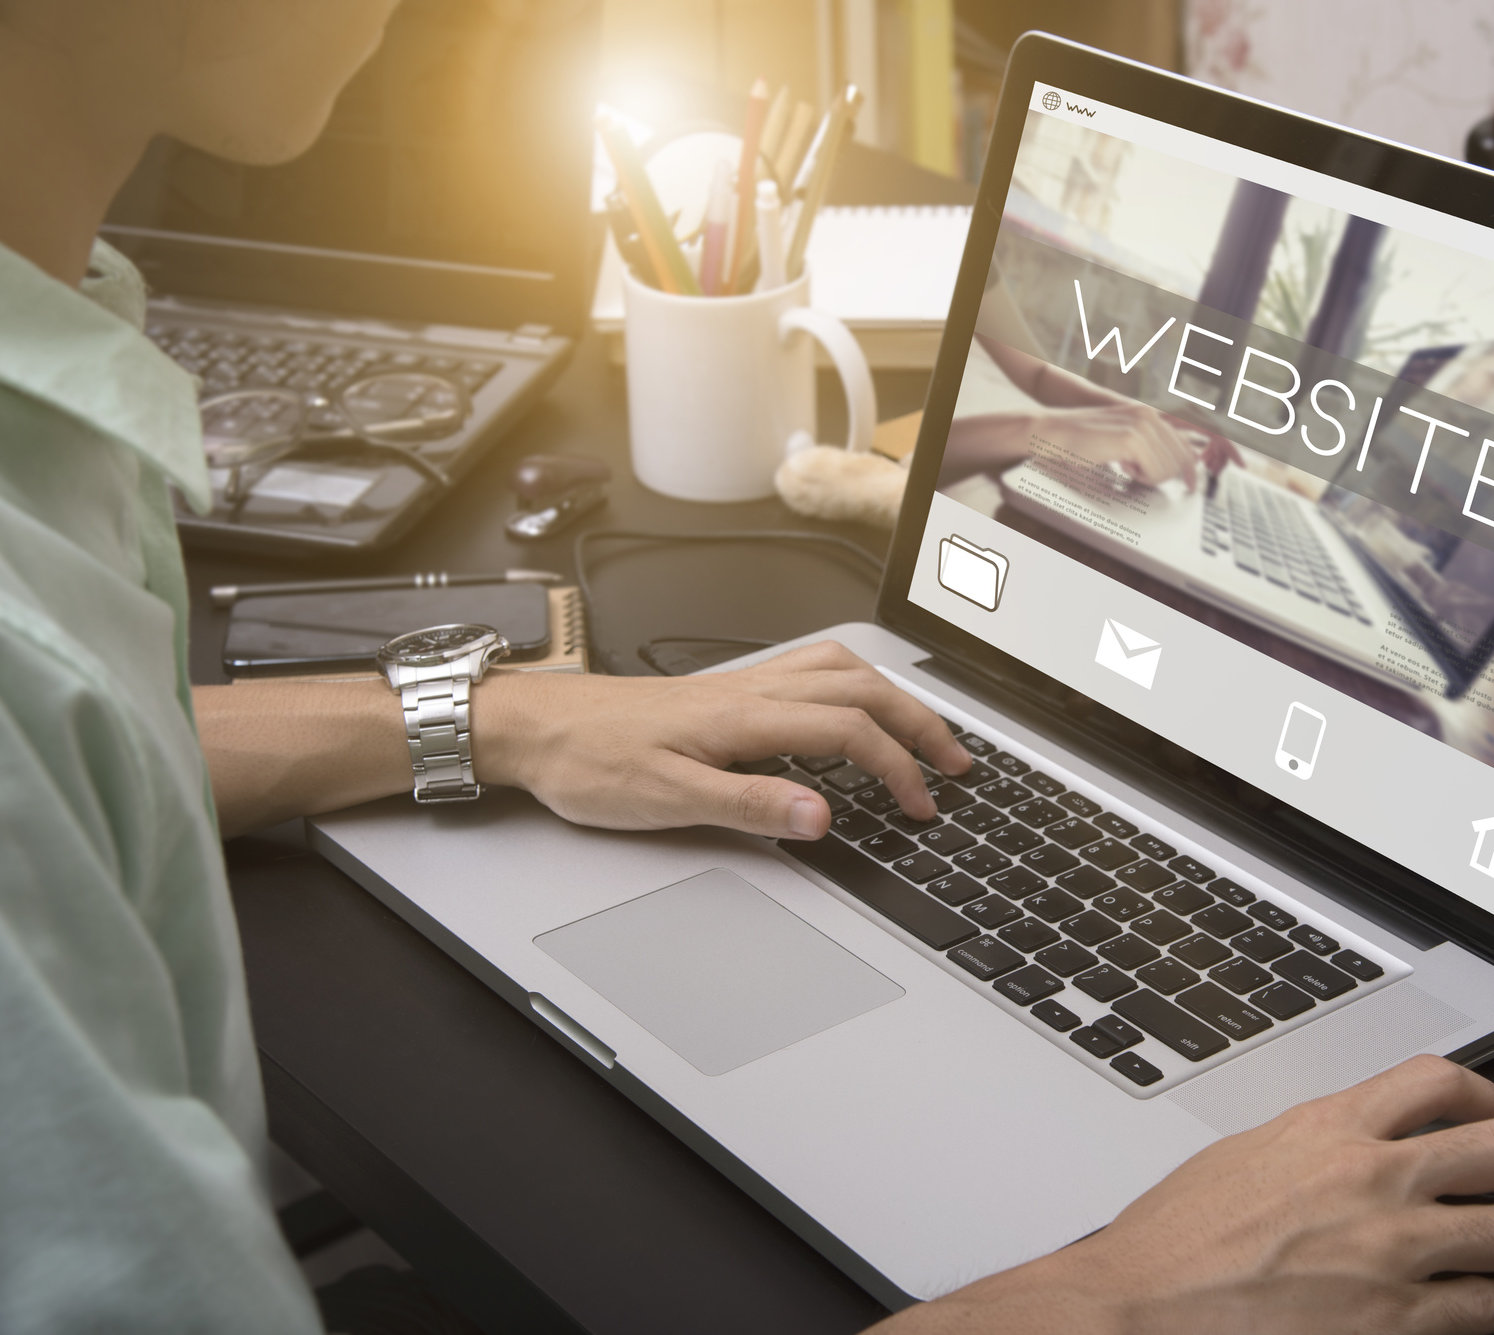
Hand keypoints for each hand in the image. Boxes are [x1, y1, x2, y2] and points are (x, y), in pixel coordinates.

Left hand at [477, 641, 969, 836]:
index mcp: (747, 718)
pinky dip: (854, 682)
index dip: (899, 769)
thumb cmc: (590, 762)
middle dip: (920, 725)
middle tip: (957, 765)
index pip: (851, 732)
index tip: (923, 807)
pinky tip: (854, 702)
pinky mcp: (728, 690)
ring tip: (924, 731)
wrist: (536, 728)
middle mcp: (753, 690)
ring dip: (894, 698)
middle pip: (863, 690)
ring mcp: (743, 684)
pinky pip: (812, 668)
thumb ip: (751, 805)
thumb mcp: (667, 799)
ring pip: (842, 670)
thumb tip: (822, 815)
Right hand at [880, 1056, 1493, 1334]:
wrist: (1140, 1303)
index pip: (1440, 1083)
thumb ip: (1317, 1144)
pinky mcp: (1392, 1319)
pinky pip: (1487, 1305)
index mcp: (1331, 1126)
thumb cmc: (1176, 1238)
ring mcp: (1389, 1250)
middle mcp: (1371, 1177)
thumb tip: (1363, 1143)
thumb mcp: (1247, 1154)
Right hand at [1030, 403, 1222, 488]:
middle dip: (1165, 476)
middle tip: (1140, 478)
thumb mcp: (1120, 438)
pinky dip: (1139, 478)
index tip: (1192, 486)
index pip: (1184, 443)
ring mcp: (1142, 425)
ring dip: (1148, 477)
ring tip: (1125, 468)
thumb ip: (1146, 446)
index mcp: (1149, 412)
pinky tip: (1121, 467)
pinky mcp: (1133, 439)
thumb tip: (1174, 466)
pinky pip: (1153, 473)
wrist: (1052, 433)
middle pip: (1181, 458)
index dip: (1191, 468)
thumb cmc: (1081, 440)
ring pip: (1167, 469)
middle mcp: (1150, 414)